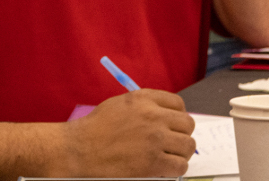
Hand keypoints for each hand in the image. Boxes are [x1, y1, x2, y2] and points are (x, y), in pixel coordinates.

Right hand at [61, 90, 195, 176]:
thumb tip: (165, 115)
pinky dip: (175, 168)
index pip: (178, 104)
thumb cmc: (95, 128)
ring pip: (188, 146)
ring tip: (168, 157)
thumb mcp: (120, 104)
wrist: (80, 149)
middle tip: (172, 143)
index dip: (178, 116)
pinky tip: (164, 169)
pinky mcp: (154, 163)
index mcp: (144, 99)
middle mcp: (153, 116)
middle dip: (181, 134)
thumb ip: (144, 105)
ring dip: (180, 152)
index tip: (173, 125)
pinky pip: (180, 165)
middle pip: (187, 124)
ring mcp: (155, 140)